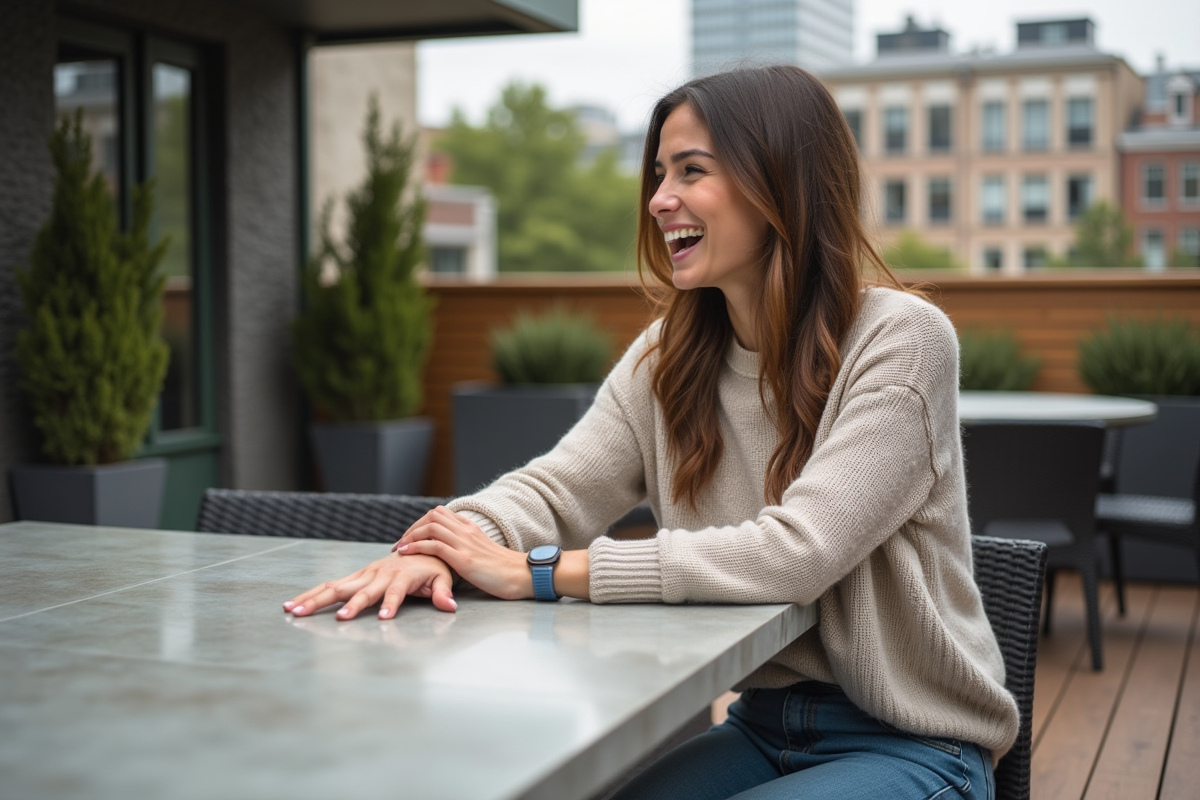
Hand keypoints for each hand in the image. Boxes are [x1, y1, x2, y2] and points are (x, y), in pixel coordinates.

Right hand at [283, 552, 455, 620]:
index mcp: (401, 576)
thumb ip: (442, 593)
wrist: (421, 547)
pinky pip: (330, 586)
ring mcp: (363, 575)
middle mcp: (378, 574)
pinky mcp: (355, 577)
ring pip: (335, 587)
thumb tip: (449, 606)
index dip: (389, 603)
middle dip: (342, 604)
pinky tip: (293, 605)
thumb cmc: (432, 566)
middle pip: (357, 590)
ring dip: (314, 599)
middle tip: (325, 618)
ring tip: (293, 611)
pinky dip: (312, 595)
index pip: (394, 592)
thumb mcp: (442, 578)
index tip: (383, 617)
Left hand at [393, 506, 531, 599]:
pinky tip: (406, 554)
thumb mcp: (483, 551)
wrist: (523, 575)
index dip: (421, 522)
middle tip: (402, 542)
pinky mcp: (464, 559)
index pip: (441, 513)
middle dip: (413, 527)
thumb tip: (451, 551)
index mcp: (472, 528)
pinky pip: (435, 546)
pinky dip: (417, 547)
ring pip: (431, 527)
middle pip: (433, 516)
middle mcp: (467, 531)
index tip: (411, 537)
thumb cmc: (504, 569)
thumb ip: (468, 546)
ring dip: (411, 536)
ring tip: (400, 548)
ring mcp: (465, 544)